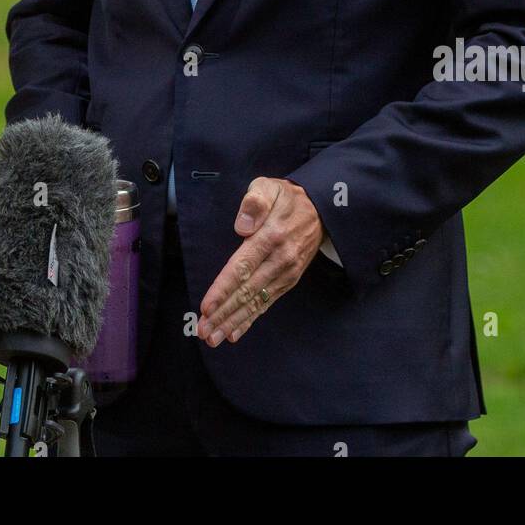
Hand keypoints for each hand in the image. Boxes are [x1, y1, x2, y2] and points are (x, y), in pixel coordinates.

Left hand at [197, 177, 323, 346]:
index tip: (207, 306)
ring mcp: (286, 273)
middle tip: (203, 331)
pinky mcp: (289, 281)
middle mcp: (280, 259)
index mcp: (271, 236)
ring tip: (213, 338)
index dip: (223, 288)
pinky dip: (250, 320)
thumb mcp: (269, 186)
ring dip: (233, 322)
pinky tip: (234, 333)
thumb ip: (255, 202)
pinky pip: (266, 303)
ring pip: (255, 302)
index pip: (242, 267)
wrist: (321, 209)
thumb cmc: (286, 197)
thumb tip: (242, 226)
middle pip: (246, 291)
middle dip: (223, 313)